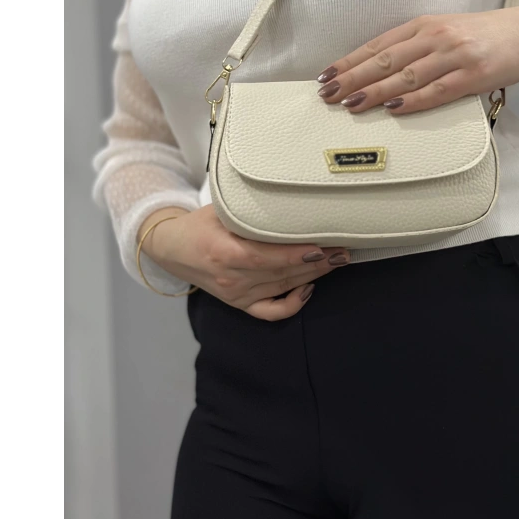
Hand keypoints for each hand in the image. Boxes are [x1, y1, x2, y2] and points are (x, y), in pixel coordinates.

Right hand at [138, 206, 349, 320]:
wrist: (173, 248)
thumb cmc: (201, 223)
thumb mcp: (221, 209)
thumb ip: (252, 214)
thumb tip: (294, 207)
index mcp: (223, 252)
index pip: (266, 257)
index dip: (297, 255)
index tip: (323, 246)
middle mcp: (231, 278)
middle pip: (282, 273)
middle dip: (318, 263)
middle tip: (345, 249)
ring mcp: (236, 295)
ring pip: (283, 288)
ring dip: (314, 276)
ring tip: (338, 261)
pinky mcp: (240, 305)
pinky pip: (272, 312)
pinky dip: (294, 303)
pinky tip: (310, 288)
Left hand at [315, 4, 518, 113]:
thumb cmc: (483, 36)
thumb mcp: (444, 33)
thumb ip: (414, 48)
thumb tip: (375, 73)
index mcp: (424, 25)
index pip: (377, 46)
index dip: (349, 62)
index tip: (326, 77)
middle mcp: (435, 37)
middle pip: (385, 60)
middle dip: (353, 79)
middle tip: (328, 94)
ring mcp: (455, 56)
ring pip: (406, 76)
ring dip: (376, 91)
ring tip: (351, 105)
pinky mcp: (474, 75)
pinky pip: (438, 90)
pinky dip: (414, 100)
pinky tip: (393, 109)